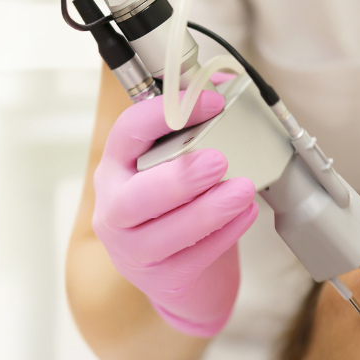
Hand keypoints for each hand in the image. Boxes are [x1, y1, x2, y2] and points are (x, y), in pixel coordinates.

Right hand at [92, 89, 259, 336]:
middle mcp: (114, 210)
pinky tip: (245, 215)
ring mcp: (133, 250)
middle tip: (219, 160)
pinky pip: (194, 258)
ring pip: (165, 233)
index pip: (126, 135)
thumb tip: (226, 81)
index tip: (210, 102)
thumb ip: (192, 129)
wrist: (177, 273)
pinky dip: (224, 235)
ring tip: (243, 189)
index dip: (164, 115)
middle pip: (135, 197)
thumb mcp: (172, 166)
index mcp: (115, 169)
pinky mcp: (163, 278)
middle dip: (179, 177)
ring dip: (208, 210)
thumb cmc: (173, 209)